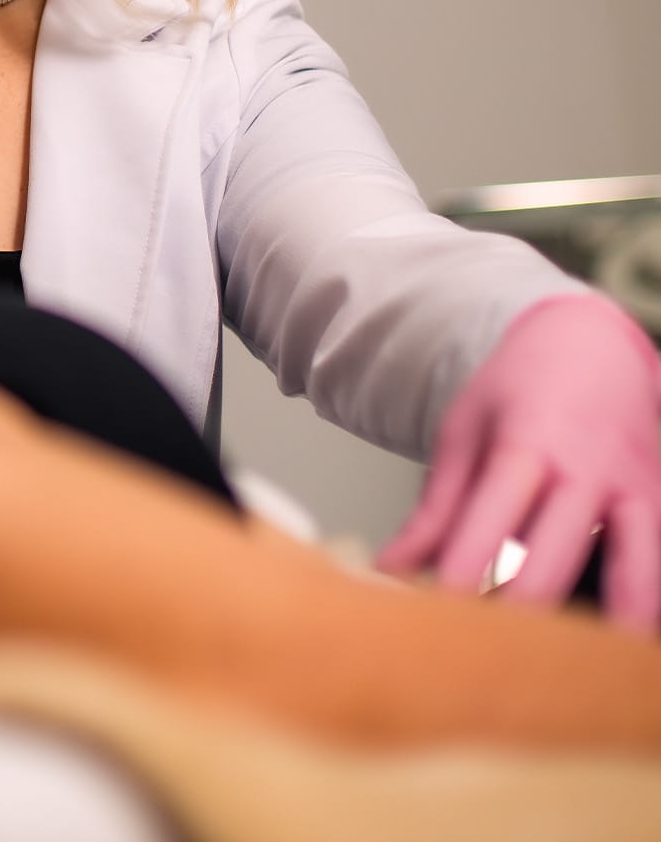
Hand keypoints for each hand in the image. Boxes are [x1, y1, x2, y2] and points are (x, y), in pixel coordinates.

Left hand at [378, 294, 660, 629]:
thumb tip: (390, 570)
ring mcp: (637, 492)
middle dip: (521, 612)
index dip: (464, 571)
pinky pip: (658, 567)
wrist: (594, 346)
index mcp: (526, 446)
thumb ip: (436, 510)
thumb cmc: (518, 392)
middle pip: (557, 557)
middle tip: (482, 660)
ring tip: (566, 678)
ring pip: (636, 573)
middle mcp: (588, 472)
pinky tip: (618, 653)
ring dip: (602, 627)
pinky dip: (642, 607)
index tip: (434, 613)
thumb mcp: (464, 433)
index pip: (492, 519)